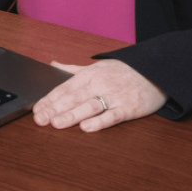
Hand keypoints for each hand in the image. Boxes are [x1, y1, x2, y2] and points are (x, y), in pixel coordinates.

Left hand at [32, 59, 167, 131]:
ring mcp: (114, 96)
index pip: (64, 88)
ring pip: (89, 106)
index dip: (49, 99)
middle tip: (40, 119)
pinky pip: (113, 116)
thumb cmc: (123, 71)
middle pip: (73, 98)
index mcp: (89, 75)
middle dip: (55, 109)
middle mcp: (99, 85)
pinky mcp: (129, 108)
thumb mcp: (96, 66)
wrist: (155, 71)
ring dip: (72, 115)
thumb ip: (73, 69)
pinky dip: (100, 121)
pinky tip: (87, 127)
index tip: (36, 109)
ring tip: (56, 124)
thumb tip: (52, 64)